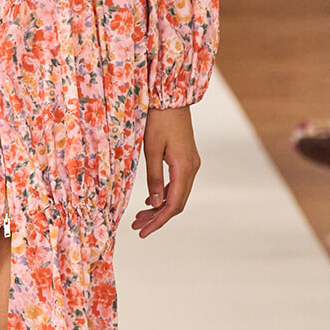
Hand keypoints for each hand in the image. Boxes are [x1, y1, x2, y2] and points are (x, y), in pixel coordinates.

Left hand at [133, 105, 200, 238]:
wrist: (171, 97)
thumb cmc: (159, 119)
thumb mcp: (151, 149)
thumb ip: (154, 178)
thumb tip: (155, 204)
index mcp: (184, 168)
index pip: (173, 205)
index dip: (158, 221)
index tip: (143, 232)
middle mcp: (192, 168)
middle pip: (177, 203)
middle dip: (157, 217)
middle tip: (137, 227)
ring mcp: (191, 163)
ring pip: (178, 194)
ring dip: (160, 207)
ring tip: (140, 217)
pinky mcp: (187, 158)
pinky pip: (178, 184)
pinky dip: (165, 195)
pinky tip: (151, 200)